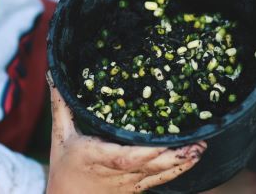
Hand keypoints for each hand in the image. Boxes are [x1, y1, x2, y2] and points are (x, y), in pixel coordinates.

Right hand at [46, 84, 205, 193]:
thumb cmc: (64, 166)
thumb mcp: (59, 134)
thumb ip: (62, 103)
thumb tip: (55, 72)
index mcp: (95, 157)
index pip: (122, 157)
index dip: (143, 154)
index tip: (162, 144)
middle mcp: (115, 173)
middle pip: (148, 167)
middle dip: (172, 157)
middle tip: (196, 144)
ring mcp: (128, 183)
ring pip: (158, 176)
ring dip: (181, 163)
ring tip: (200, 148)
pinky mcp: (136, 188)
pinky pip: (160, 181)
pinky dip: (177, 170)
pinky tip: (193, 158)